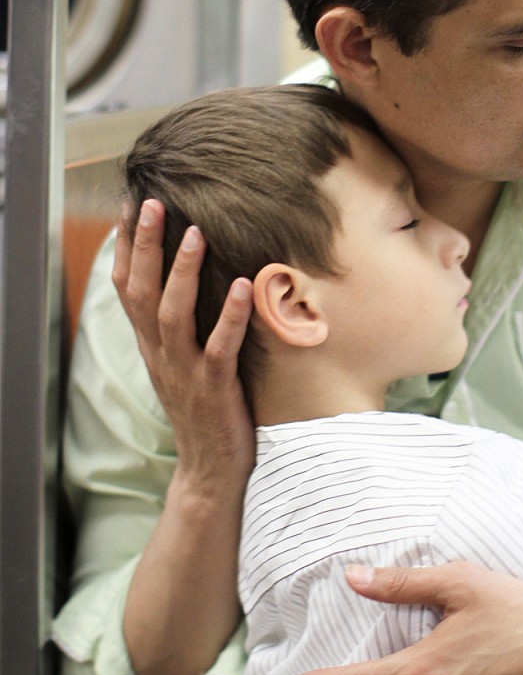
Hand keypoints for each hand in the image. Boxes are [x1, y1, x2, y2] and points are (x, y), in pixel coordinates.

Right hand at [113, 199, 254, 489]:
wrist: (212, 471)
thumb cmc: (208, 410)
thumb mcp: (186, 363)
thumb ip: (184, 326)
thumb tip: (194, 280)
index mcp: (152, 346)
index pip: (128, 288)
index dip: (128, 247)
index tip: (132, 205)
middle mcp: (161, 354)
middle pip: (141, 293)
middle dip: (145, 246)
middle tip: (153, 203)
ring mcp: (185, 372)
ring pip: (172, 316)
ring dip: (182, 273)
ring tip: (197, 234)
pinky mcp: (214, 389)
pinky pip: (219, 348)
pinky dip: (229, 316)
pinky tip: (242, 287)